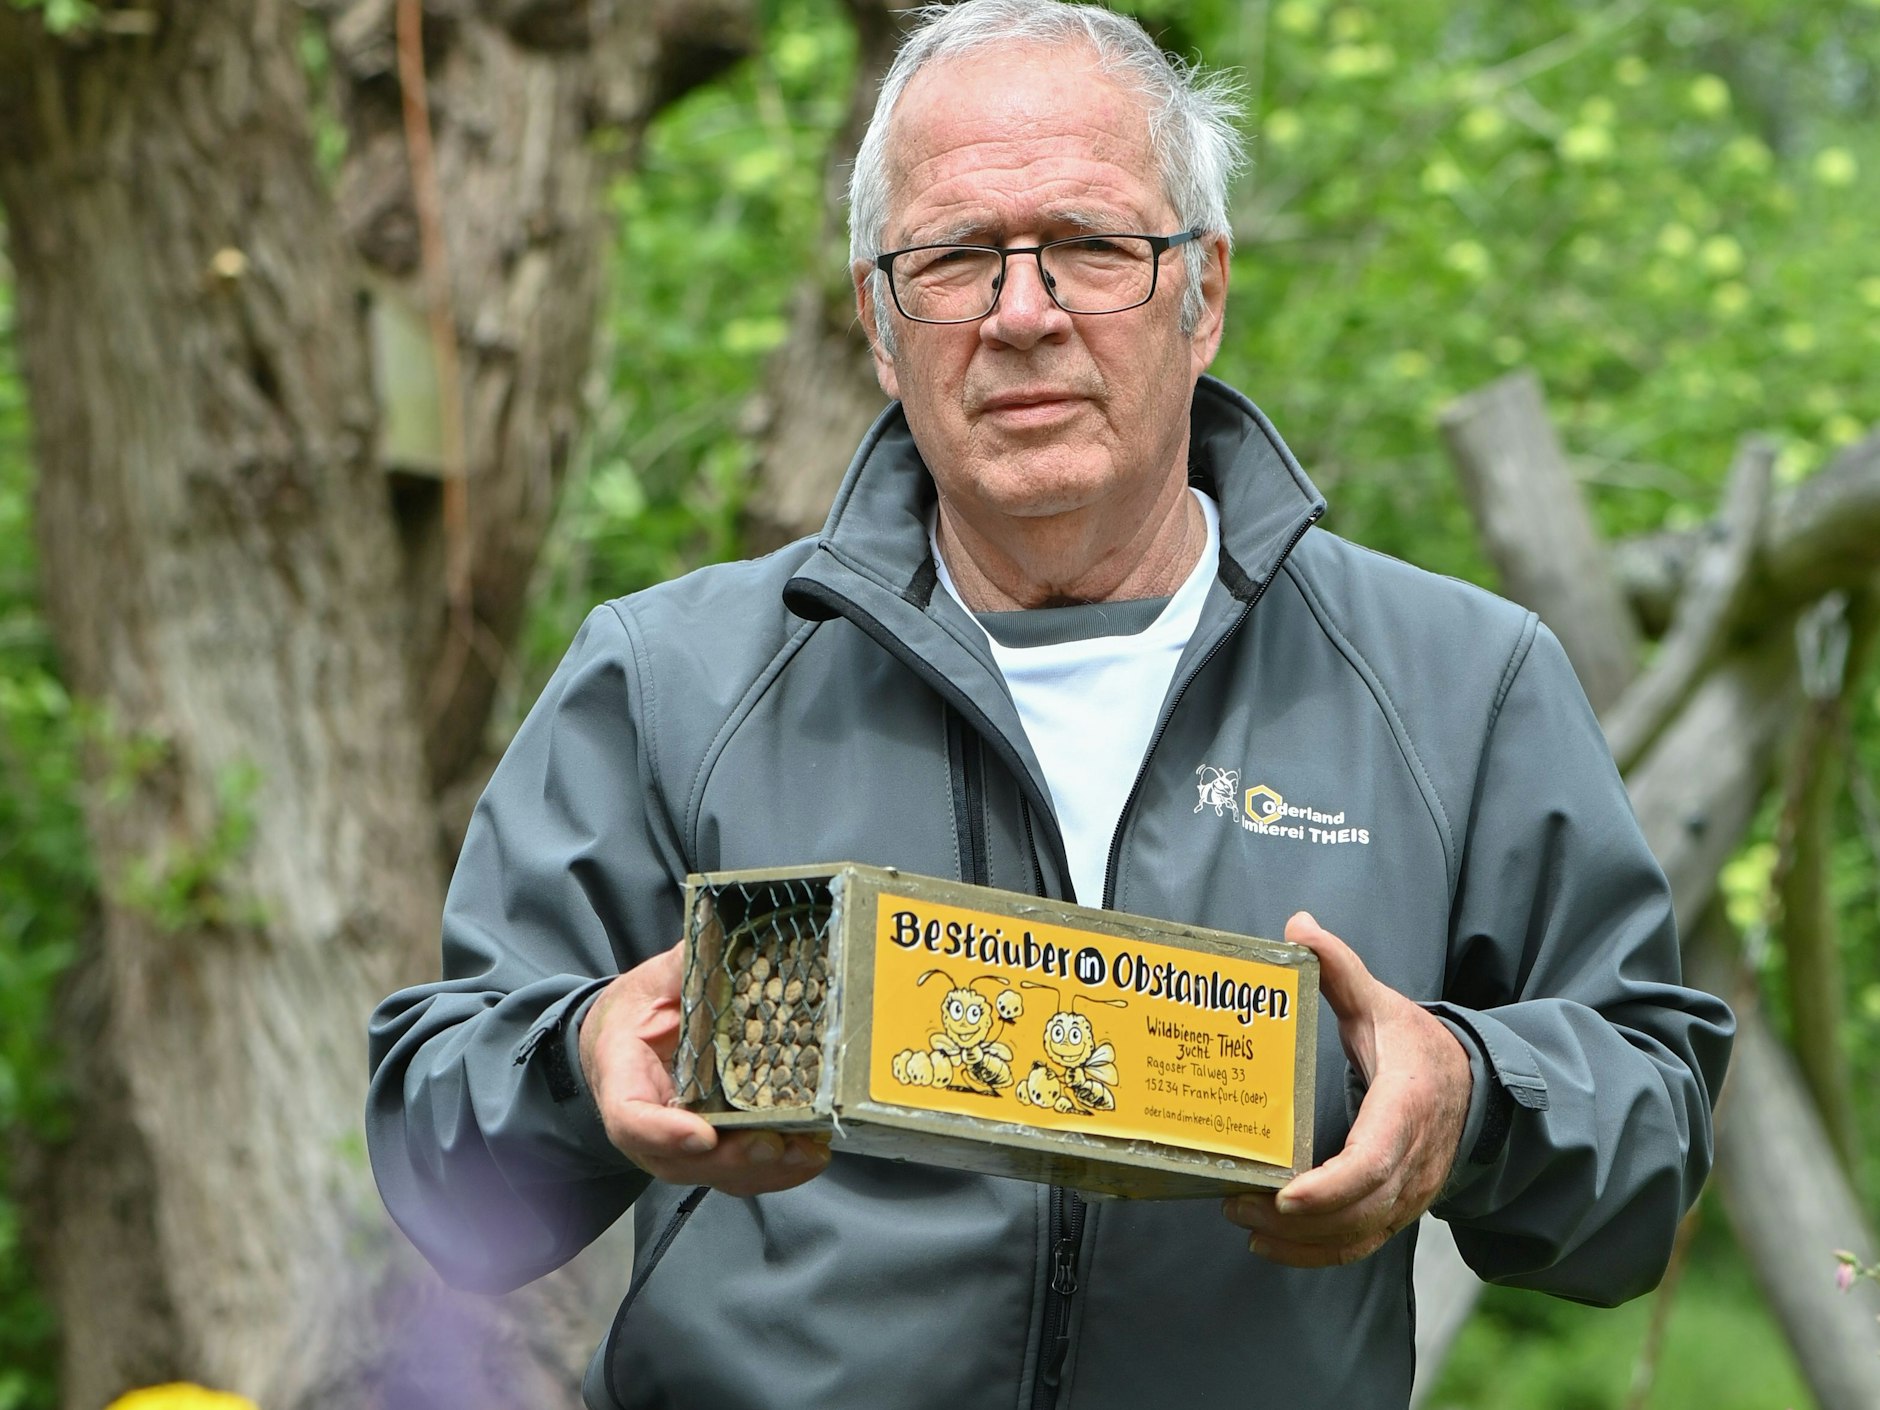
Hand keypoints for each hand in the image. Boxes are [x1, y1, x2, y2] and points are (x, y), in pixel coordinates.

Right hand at [580, 942, 831, 1195]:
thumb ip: (680, 967)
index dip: (665, 1133)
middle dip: (732, 1158)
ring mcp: (679, 1147)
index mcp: (623, 1080)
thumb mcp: (649, 983)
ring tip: (807, 1152)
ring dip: (765, 1170)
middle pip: (683, 1161)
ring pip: (718, 1173)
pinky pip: (741, 1170)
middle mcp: (649, 1128)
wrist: (620, 1044)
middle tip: (774, 1144)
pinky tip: (812, 1154)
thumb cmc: (634, 1015)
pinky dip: (778, 1169)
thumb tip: (718, 931)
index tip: (702, 1134)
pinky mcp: (711, 1150)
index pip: (632, 1119)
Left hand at [1222, 911, 1470, 1266]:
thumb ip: (1339, 967)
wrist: (1474, 1086)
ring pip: (1358, 1235)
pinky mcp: (1399, 1209)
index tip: (1285, 1195)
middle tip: (1236, 1203)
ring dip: (1299, 1241)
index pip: (1373, 1162)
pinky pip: (1361, 1244)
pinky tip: (1270, 1245)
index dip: (1329, 1187)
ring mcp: (1410, 1193)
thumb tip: (1298, 924)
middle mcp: (1412, 1161)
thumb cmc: (1417, 1047)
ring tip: (1241, 1220)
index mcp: (1406, 1108)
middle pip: (1358, 1210)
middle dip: (1295, 1220)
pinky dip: (1317, 1254)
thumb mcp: (1381, 1003)